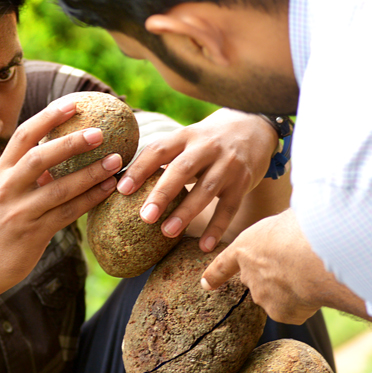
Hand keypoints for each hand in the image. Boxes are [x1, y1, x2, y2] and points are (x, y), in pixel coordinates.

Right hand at [0, 94, 119, 294]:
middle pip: (41, 157)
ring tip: (115, 161)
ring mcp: (19, 211)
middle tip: (101, 132)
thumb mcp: (2, 194)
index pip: (24, 135)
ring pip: (60, 188)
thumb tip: (59, 155)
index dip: (49, 117)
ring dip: (90, 173)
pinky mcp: (32, 233)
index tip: (74, 103)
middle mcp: (7, 188)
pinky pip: (67, 213)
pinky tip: (107, 190)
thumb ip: (26, 176)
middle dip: (72, 142)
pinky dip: (89, 199)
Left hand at [116, 108, 277, 251]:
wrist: (254, 126)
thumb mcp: (185, 139)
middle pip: (182, 169)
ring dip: (186, 212)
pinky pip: (230, 206)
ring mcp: (228, 164)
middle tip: (144, 216)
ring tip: (167, 232)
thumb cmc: (205, 141)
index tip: (121, 189)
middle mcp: (207, 147)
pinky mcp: (244, 180)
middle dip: (162, 193)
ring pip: (207, 189)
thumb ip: (161, 157)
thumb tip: (118, 182)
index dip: (139, 168)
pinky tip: (204, 246)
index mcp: (185, 136)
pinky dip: (217, 227)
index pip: (159, 149)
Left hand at [200, 209, 362, 323]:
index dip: (215, 275)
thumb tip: (286, 236)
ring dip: (294, 290)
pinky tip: (316, 290)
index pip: (224, 264)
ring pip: (279, 297)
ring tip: (312, 275)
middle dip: (275, 277)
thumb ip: (277, 234)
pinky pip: (296, 311)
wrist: (313, 255)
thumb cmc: (301, 229)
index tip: (205, 284)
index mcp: (245, 249)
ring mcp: (262, 296)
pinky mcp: (280, 313)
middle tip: (299, 266)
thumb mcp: (282, 221)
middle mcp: (248, 275)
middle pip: (259, 281)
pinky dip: (307, 304)